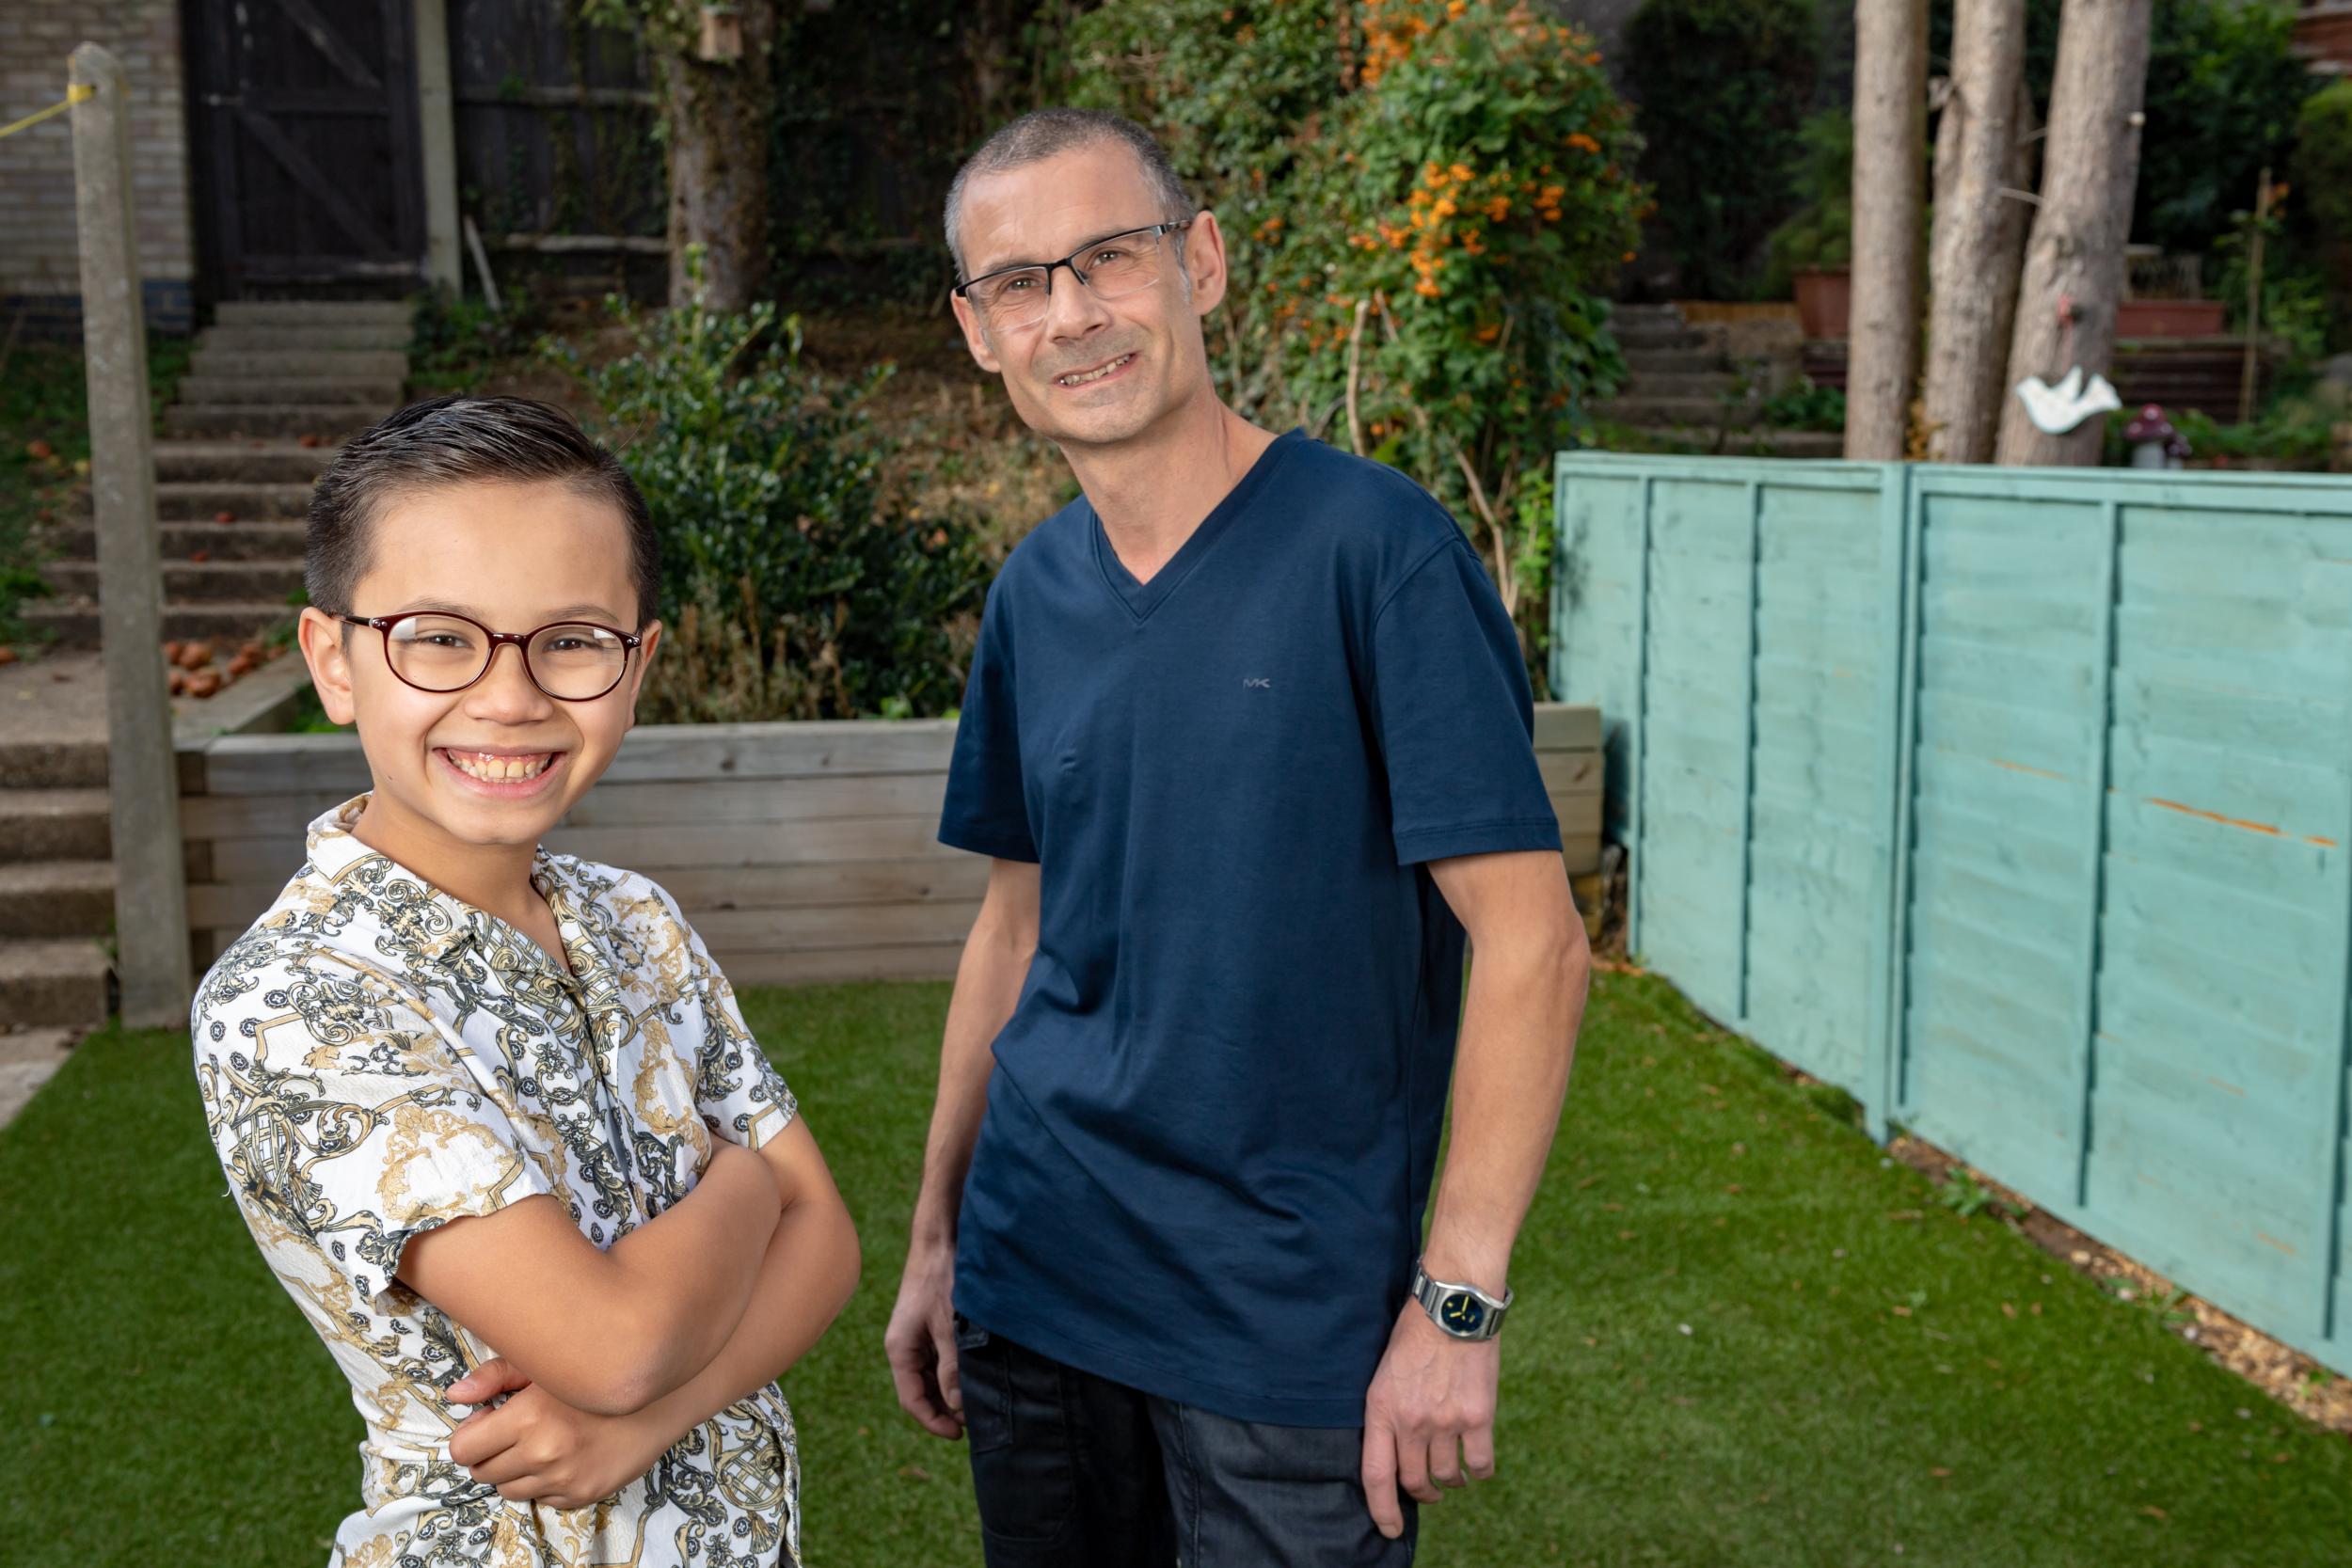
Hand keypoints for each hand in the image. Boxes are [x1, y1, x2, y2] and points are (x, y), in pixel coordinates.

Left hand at [446, 1357, 671, 1508]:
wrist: (661, 1396)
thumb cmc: (597, 1372)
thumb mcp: (544, 1363)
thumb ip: (495, 1376)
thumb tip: (455, 1395)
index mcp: (527, 1417)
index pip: (464, 1449)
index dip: (471, 1434)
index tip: (487, 1421)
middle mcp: (543, 1453)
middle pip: (483, 1472)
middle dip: (489, 1452)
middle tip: (511, 1431)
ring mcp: (563, 1478)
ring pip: (508, 1490)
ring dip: (514, 1470)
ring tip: (538, 1443)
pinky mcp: (582, 1494)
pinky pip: (542, 1499)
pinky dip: (543, 1482)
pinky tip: (563, 1455)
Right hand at [883, 1239, 963, 1438]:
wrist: (941, 1242)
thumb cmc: (942, 1280)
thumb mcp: (949, 1326)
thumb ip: (952, 1366)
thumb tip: (957, 1404)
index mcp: (900, 1350)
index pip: (912, 1400)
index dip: (934, 1421)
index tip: (958, 1434)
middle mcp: (905, 1348)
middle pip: (922, 1392)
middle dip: (945, 1410)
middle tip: (975, 1421)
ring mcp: (918, 1338)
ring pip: (932, 1378)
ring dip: (951, 1392)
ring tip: (978, 1403)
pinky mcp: (931, 1328)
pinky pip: (940, 1361)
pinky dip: (955, 1373)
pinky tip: (975, 1378)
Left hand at [1359, 1300, 1501, 1539]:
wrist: (1454, 1305)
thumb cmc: (1416, 1332)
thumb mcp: (1385, 1371)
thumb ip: (1389, 1411)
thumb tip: (1397, 1450)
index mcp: (1381, 1409)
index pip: (1376, 1475)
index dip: (1381, 1510)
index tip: (1389, 1529)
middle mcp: (1411, 1421)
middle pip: (1414, 1481)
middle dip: (1422, 1493)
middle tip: (1429, 1491)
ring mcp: (1446, 1421)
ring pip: (1448, 1476)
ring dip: (1451, 1482)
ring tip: (1454, 1475)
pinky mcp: (1478, 1416)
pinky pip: (1480, 1464)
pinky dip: (1479, 1471)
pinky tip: (1477, 1464)